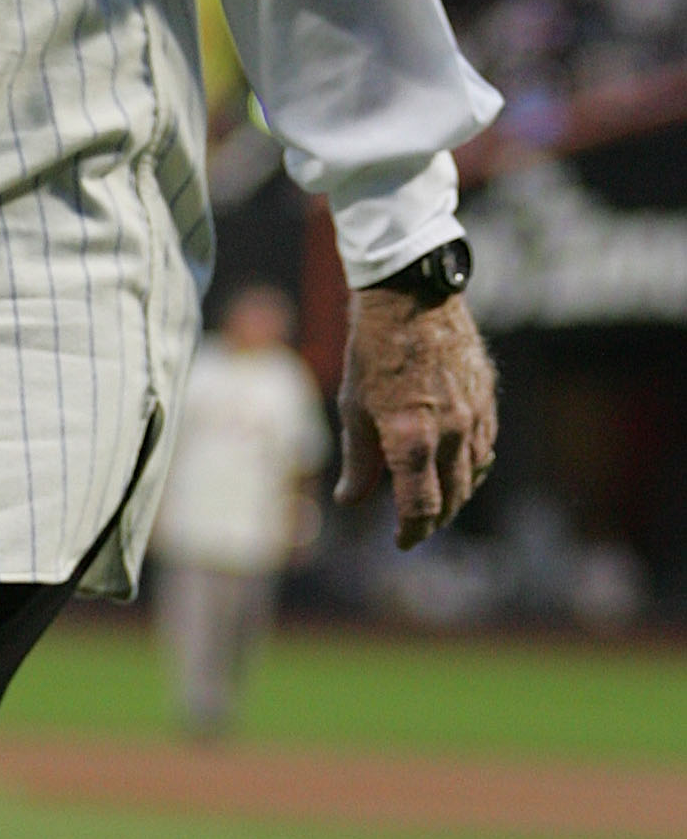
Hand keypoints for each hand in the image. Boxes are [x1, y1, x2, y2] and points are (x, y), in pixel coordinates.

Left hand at [334, 288, 496, 550]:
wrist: (412, 297)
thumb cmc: (373, 351)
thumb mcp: (353, 407)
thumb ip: (358, 460)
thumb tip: (350, 501)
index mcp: (412, 440)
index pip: (421, 508)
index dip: (413, 532)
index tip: (402, 541)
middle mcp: (450, 433)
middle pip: (452, 499)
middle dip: (434, 519)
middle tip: (417, 526)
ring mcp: (474, 415)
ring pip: (473, 475)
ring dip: (456, 496)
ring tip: (438, 503)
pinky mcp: (487, 398)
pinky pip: (485, 446)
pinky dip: (473, 466)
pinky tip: (459, 467)